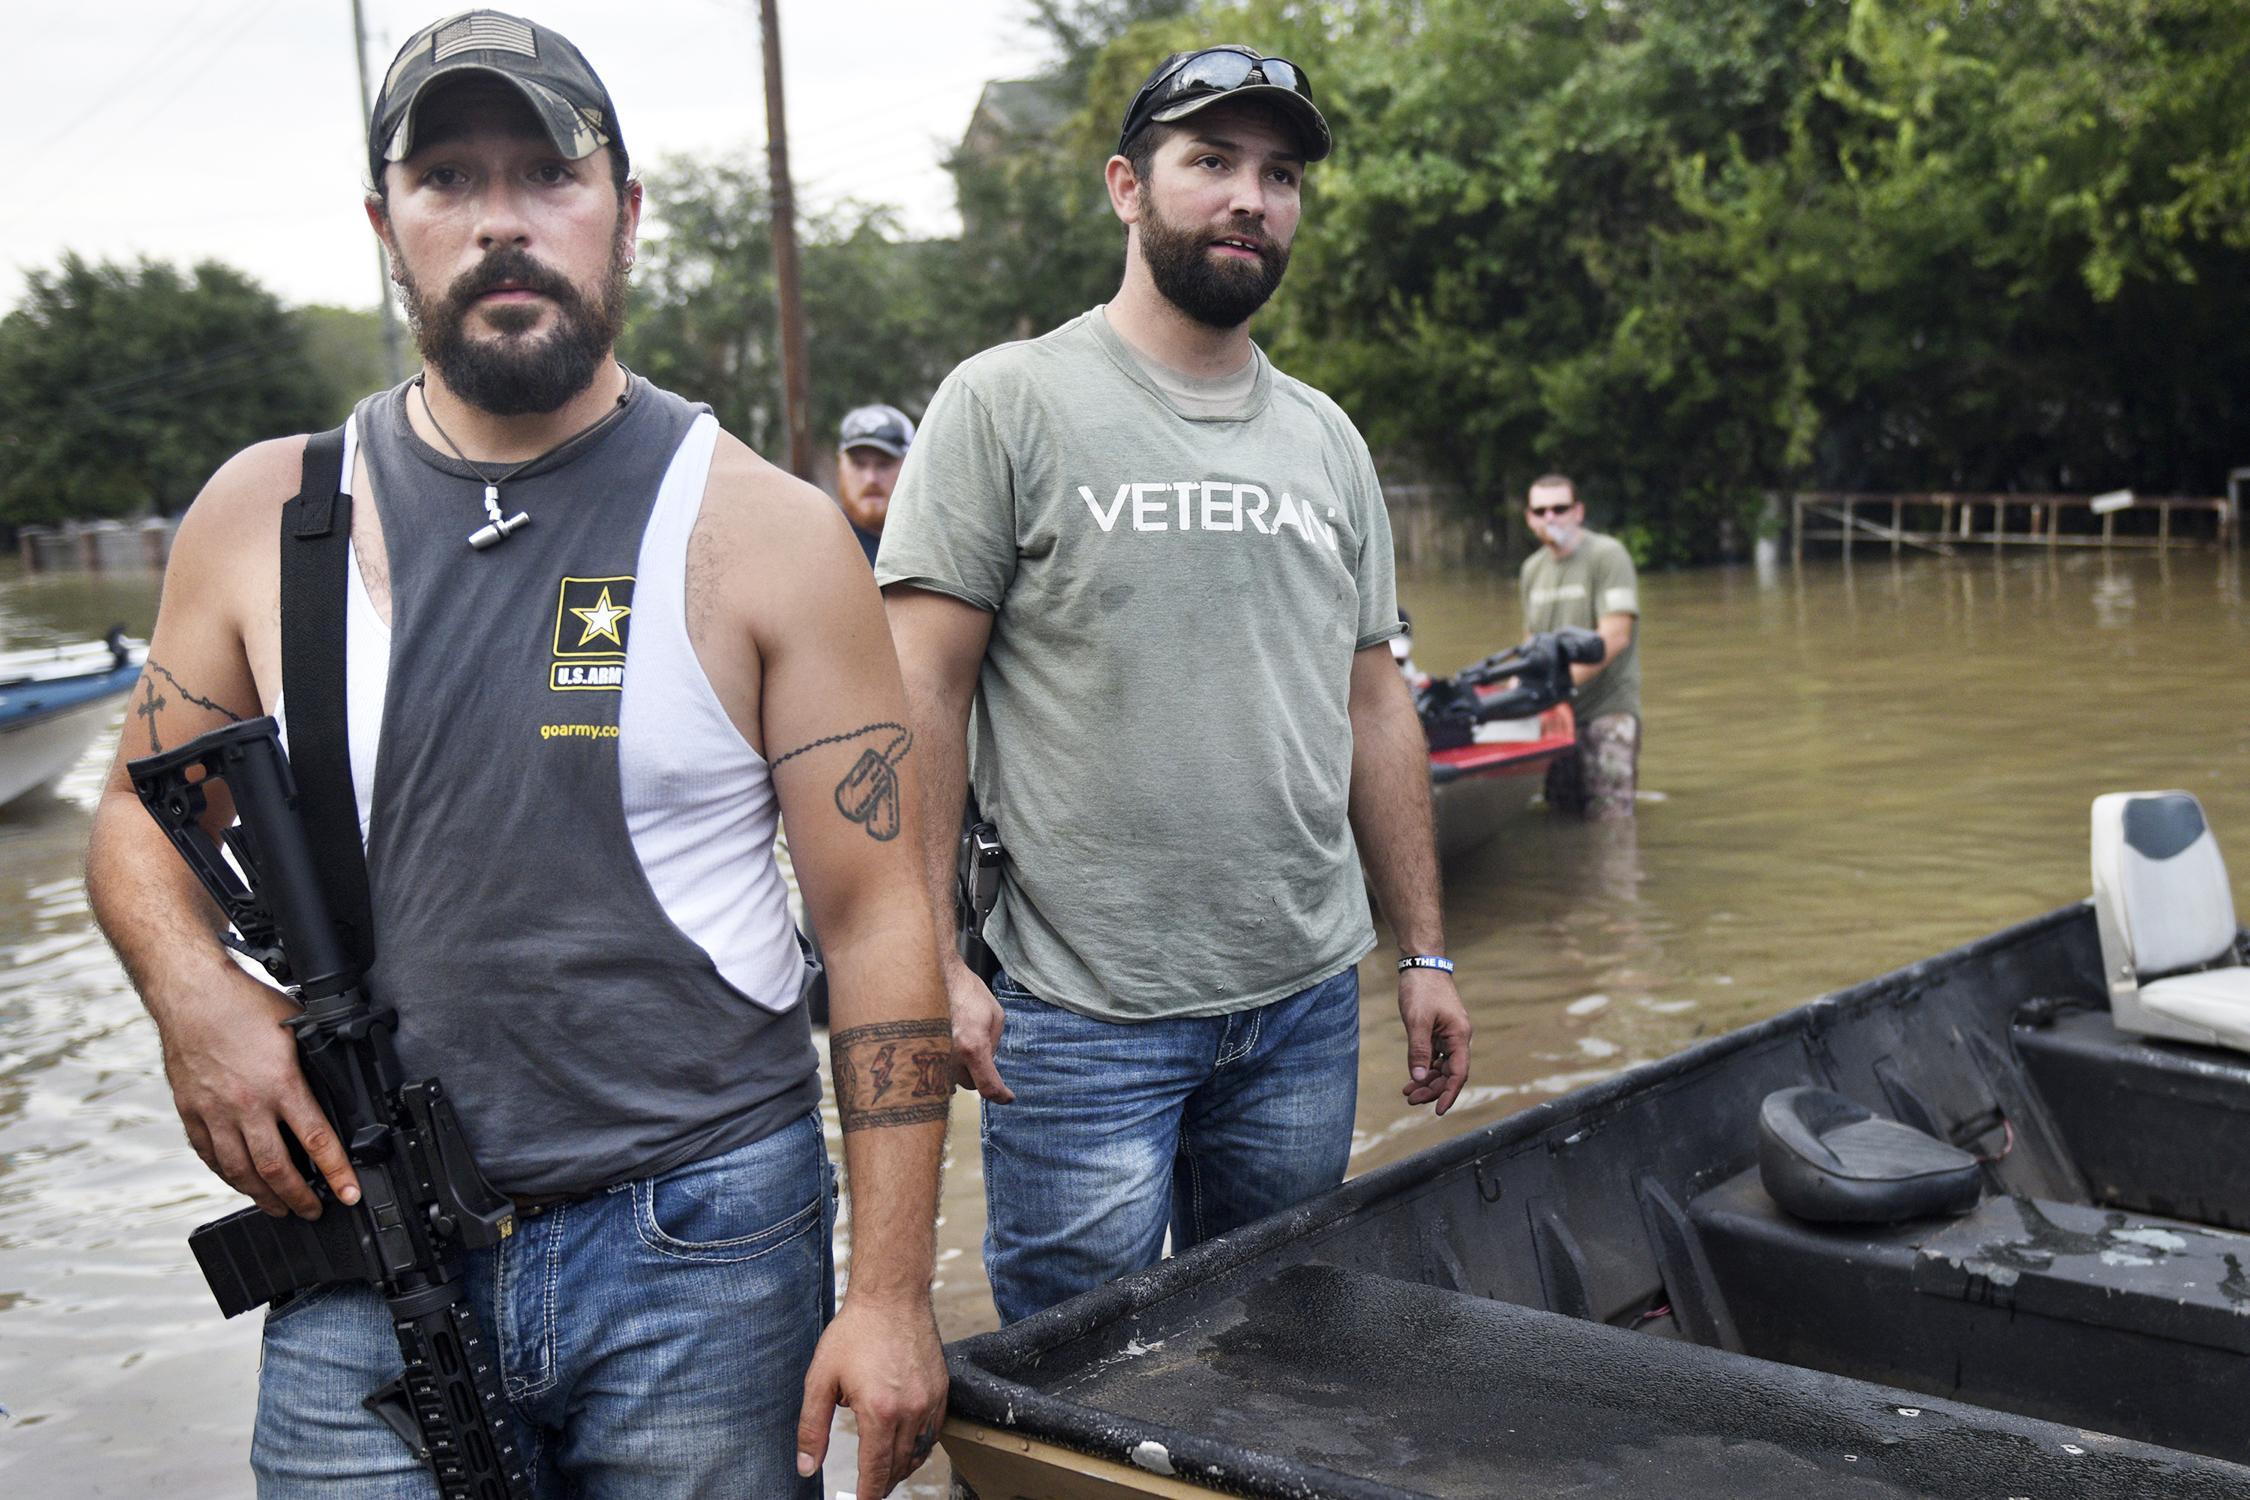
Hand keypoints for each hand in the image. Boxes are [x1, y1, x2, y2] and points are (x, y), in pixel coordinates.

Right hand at [156, 973, 360, 1217]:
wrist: (192, 994)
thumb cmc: (246, 1005)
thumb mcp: (298, 1028)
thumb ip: (314, 1063)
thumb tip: (338, 1087)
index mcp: (281, 1083)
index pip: (316, 1140)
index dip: (336, 1172)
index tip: (349, 1193)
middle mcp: (247, 1104)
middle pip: (276, 1168)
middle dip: (298, 1198)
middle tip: (313, 1212)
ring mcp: (214, 1112)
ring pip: (240, 1170)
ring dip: (262, 1195)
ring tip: (279, 1208)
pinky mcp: (190, 1112)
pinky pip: (210, 1156)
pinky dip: (228, 1176)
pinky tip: (240, 1182)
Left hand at [795, 1292, 949, 1497]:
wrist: (892, 1296)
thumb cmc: (856, 1332)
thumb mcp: (820, 1379)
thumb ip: (812, 1427)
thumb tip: (806, 1465)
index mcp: (879, 1411)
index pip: (876, 1470)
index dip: (867, 1494)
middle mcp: (910, 1410)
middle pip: (900, 1466)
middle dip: (882, 1483)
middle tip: (868, 1489)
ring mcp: (930, 1401)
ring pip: (919, 1452)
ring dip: (902, 1467)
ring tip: (884, 1471)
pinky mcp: (942, 1390)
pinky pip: (934, 1432)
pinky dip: (919, 1446)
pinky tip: (905, 1444)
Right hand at [943, 956, 1012, 1102]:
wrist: (937, 978)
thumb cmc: (968, 992)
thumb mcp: (996, 1016)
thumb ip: (994, 1045)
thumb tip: (989, 1062)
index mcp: (972, 1047)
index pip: (988, 1086)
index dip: (1000, 1095)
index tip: (1007, 1097)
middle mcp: (950, 1057)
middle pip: (971, 1084)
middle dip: (980, 1074)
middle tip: (980, 1050)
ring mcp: (933, 1057)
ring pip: (954, 1079)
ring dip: (963, 1068)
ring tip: (963, 1040)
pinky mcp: (922, 1054)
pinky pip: (939, 1070)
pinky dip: (947, 1063)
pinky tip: (950, 1045)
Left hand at [1398, 967, 1471, 1114]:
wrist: (1422, 963)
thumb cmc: (1422, 989)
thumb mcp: (1417, 1021)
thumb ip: (1419, 1050)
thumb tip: (1418, 1077)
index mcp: (1459, 1036)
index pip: (1458, 1073)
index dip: (1449, 1094)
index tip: (1437, 1110)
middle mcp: (1458, 1038)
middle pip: (1449, 1073)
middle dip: (1432, 1089)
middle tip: (1411, 1100)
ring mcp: (1449, 1035)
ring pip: (1441, 1066)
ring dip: (1427, 1080)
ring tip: (1408, 1093)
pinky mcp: (1439, 1031)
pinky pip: (1435, 1056)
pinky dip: (1424, 1067)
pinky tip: (1412, 1077)